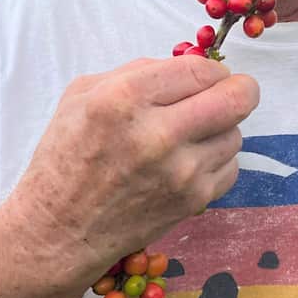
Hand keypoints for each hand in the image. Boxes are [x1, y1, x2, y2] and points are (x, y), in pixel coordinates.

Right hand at [13, 56, 258, 276]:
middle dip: (239, 91)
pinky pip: (230, 168)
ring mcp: (180, 171)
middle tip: (229, 94)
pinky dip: (216, 162)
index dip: (212, 69)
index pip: (200, 69)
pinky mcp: (192, 201)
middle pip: (237, 99)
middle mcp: (157, 134)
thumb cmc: (66, 156)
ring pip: (236, 134)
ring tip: (191, 137)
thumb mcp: (83, 95)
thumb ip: (138, 72)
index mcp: (125, 98)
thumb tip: (189, 67)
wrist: (58, 231)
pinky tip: (188, 164)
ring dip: (221, 130)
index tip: (208, 76)